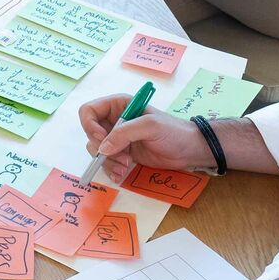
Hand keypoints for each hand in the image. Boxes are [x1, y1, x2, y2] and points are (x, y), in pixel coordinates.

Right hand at [79, 98, 210, 180]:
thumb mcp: (150, 126)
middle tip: (121, 157)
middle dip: (102, 149)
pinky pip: (106, 162)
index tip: (102, 138)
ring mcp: (118, 139)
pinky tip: (122, 173)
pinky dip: (111, 169)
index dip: (90, 125)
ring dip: (108, 162)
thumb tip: (102, 148)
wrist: (189, 150)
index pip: (89, 111)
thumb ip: (124, 133)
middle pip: (91, 133)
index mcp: (118, 106)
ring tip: (126, 166)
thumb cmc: (173, 131)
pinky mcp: (123, 154)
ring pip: (97, 151)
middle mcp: (114, 121)